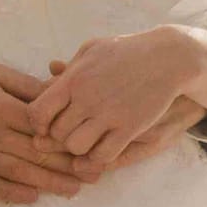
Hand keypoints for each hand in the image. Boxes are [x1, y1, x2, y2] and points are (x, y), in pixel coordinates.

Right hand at [0, 62, 92, 206]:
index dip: (67, 139)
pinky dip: (12, 193)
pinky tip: (33, 197)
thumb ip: (25, 85)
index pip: (41, 127)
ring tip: (73, 189)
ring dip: (48, 182)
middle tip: (94, 176)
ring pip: (19, 172)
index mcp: (0, 107)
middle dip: (67, 166)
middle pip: (35, 153)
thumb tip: (56, 96)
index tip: (91, 147)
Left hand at [29, 29, 206, 167]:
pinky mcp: (130, 128)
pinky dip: (99, 157)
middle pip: (56, 133)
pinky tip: (103, 147)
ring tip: (87, 139)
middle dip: (60, 136)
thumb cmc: (127, 51)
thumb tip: (50, 71)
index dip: (38, 123)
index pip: (39, 112)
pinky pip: (103, 155)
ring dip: (79, 148)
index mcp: (74, 79)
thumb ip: (71, 66)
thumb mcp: (94, 50)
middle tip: (72, 131)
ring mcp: (110, 115)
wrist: (168, 58)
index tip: (47, 123)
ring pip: (77, 147)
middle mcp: (88, 99)